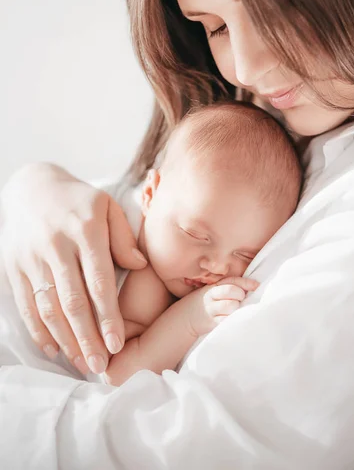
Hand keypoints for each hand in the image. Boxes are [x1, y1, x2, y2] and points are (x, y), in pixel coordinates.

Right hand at [0, 163, 146, 374]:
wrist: (31, 187)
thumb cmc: (78, 200)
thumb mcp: (107, 206)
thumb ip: (123, 237)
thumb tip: (140, 266)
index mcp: (85, 230)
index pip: (99, 282)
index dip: (108, 316)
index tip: (117, 344)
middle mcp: (57, 246)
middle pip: (72, 301)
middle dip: (87, 338)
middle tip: (100, 365)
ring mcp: (32, 258)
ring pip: (48, 308)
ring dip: (65, 340)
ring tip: (81, 363)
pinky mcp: (15, 267)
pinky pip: (26, 304)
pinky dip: (38, 330)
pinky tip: (53, 348)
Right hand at [186, 276, 258, 336]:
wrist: (186, 318)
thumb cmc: (206, 304)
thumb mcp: (213, 292)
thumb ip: (228, 288)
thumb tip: (251, 288)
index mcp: (213, 286)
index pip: (232, 280)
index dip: (246, 282)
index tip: (256, 285)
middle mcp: (211, 296)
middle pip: (231, 291)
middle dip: (240, 295)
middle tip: (241, 300)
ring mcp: (211, 309)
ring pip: (231, 305)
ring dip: (237, 308)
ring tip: (235, 311)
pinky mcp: (211, 323)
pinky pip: (226, 320)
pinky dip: (232, 319)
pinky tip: (232, 319)